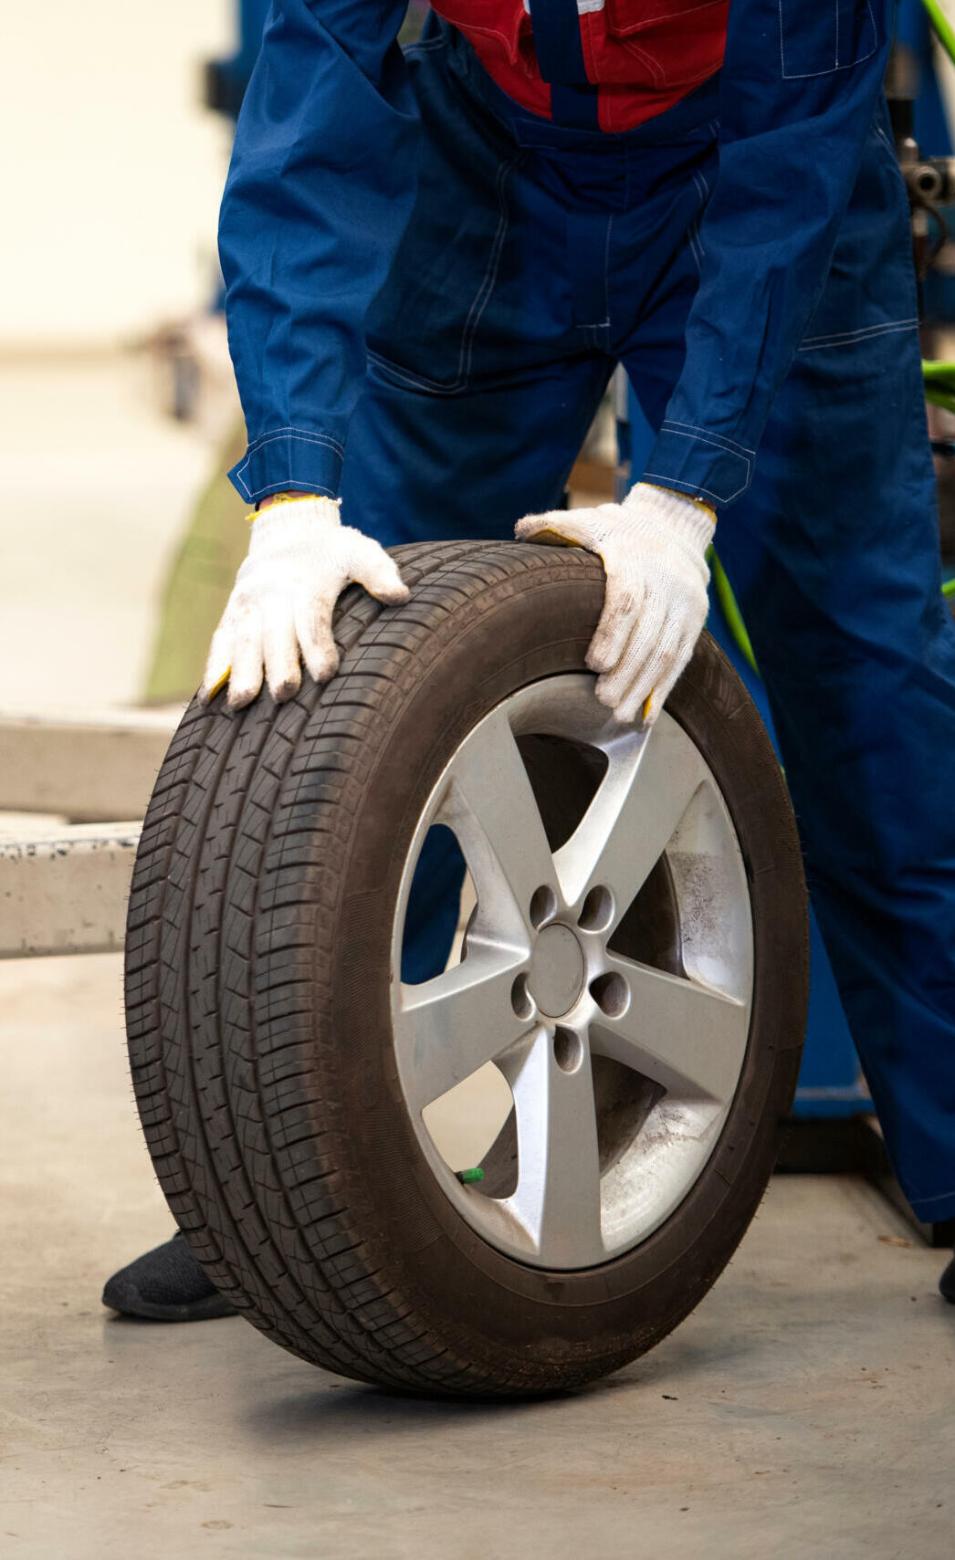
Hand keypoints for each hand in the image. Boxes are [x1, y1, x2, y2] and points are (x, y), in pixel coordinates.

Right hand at [201, 496, 408, 708]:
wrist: (288, 530)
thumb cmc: (332, 552)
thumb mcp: (359, 552)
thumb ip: (379, 572)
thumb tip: (401, 596)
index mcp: (306, 582)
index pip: (312, 617)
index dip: (317, 645)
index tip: (325, 674)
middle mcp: (272, 593)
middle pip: (274, 634)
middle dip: (278, 664)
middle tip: (283, 694)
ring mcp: (248, 604)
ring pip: (243, 640)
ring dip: (241, 672)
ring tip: (241, 704)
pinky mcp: (232, 613)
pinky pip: (220, 641)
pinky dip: (213, 668)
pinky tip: (209, 698)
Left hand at [515, 482, 714, 725]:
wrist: (674, 526)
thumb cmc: (617, 530)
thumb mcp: (587, 520)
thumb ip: (554, 526)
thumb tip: (523, 531)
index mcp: (633, 558)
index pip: (627, 600)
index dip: (613, 634)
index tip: (595, 664)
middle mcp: (664, 581)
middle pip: (648, 635)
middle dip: (627, 673)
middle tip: (604, 701)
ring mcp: (684, 603)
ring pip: (666, 652)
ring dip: (643, 687)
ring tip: (621, 715)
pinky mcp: (694, 620)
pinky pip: (681, 659)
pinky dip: (664, 688)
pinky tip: (647, 714)